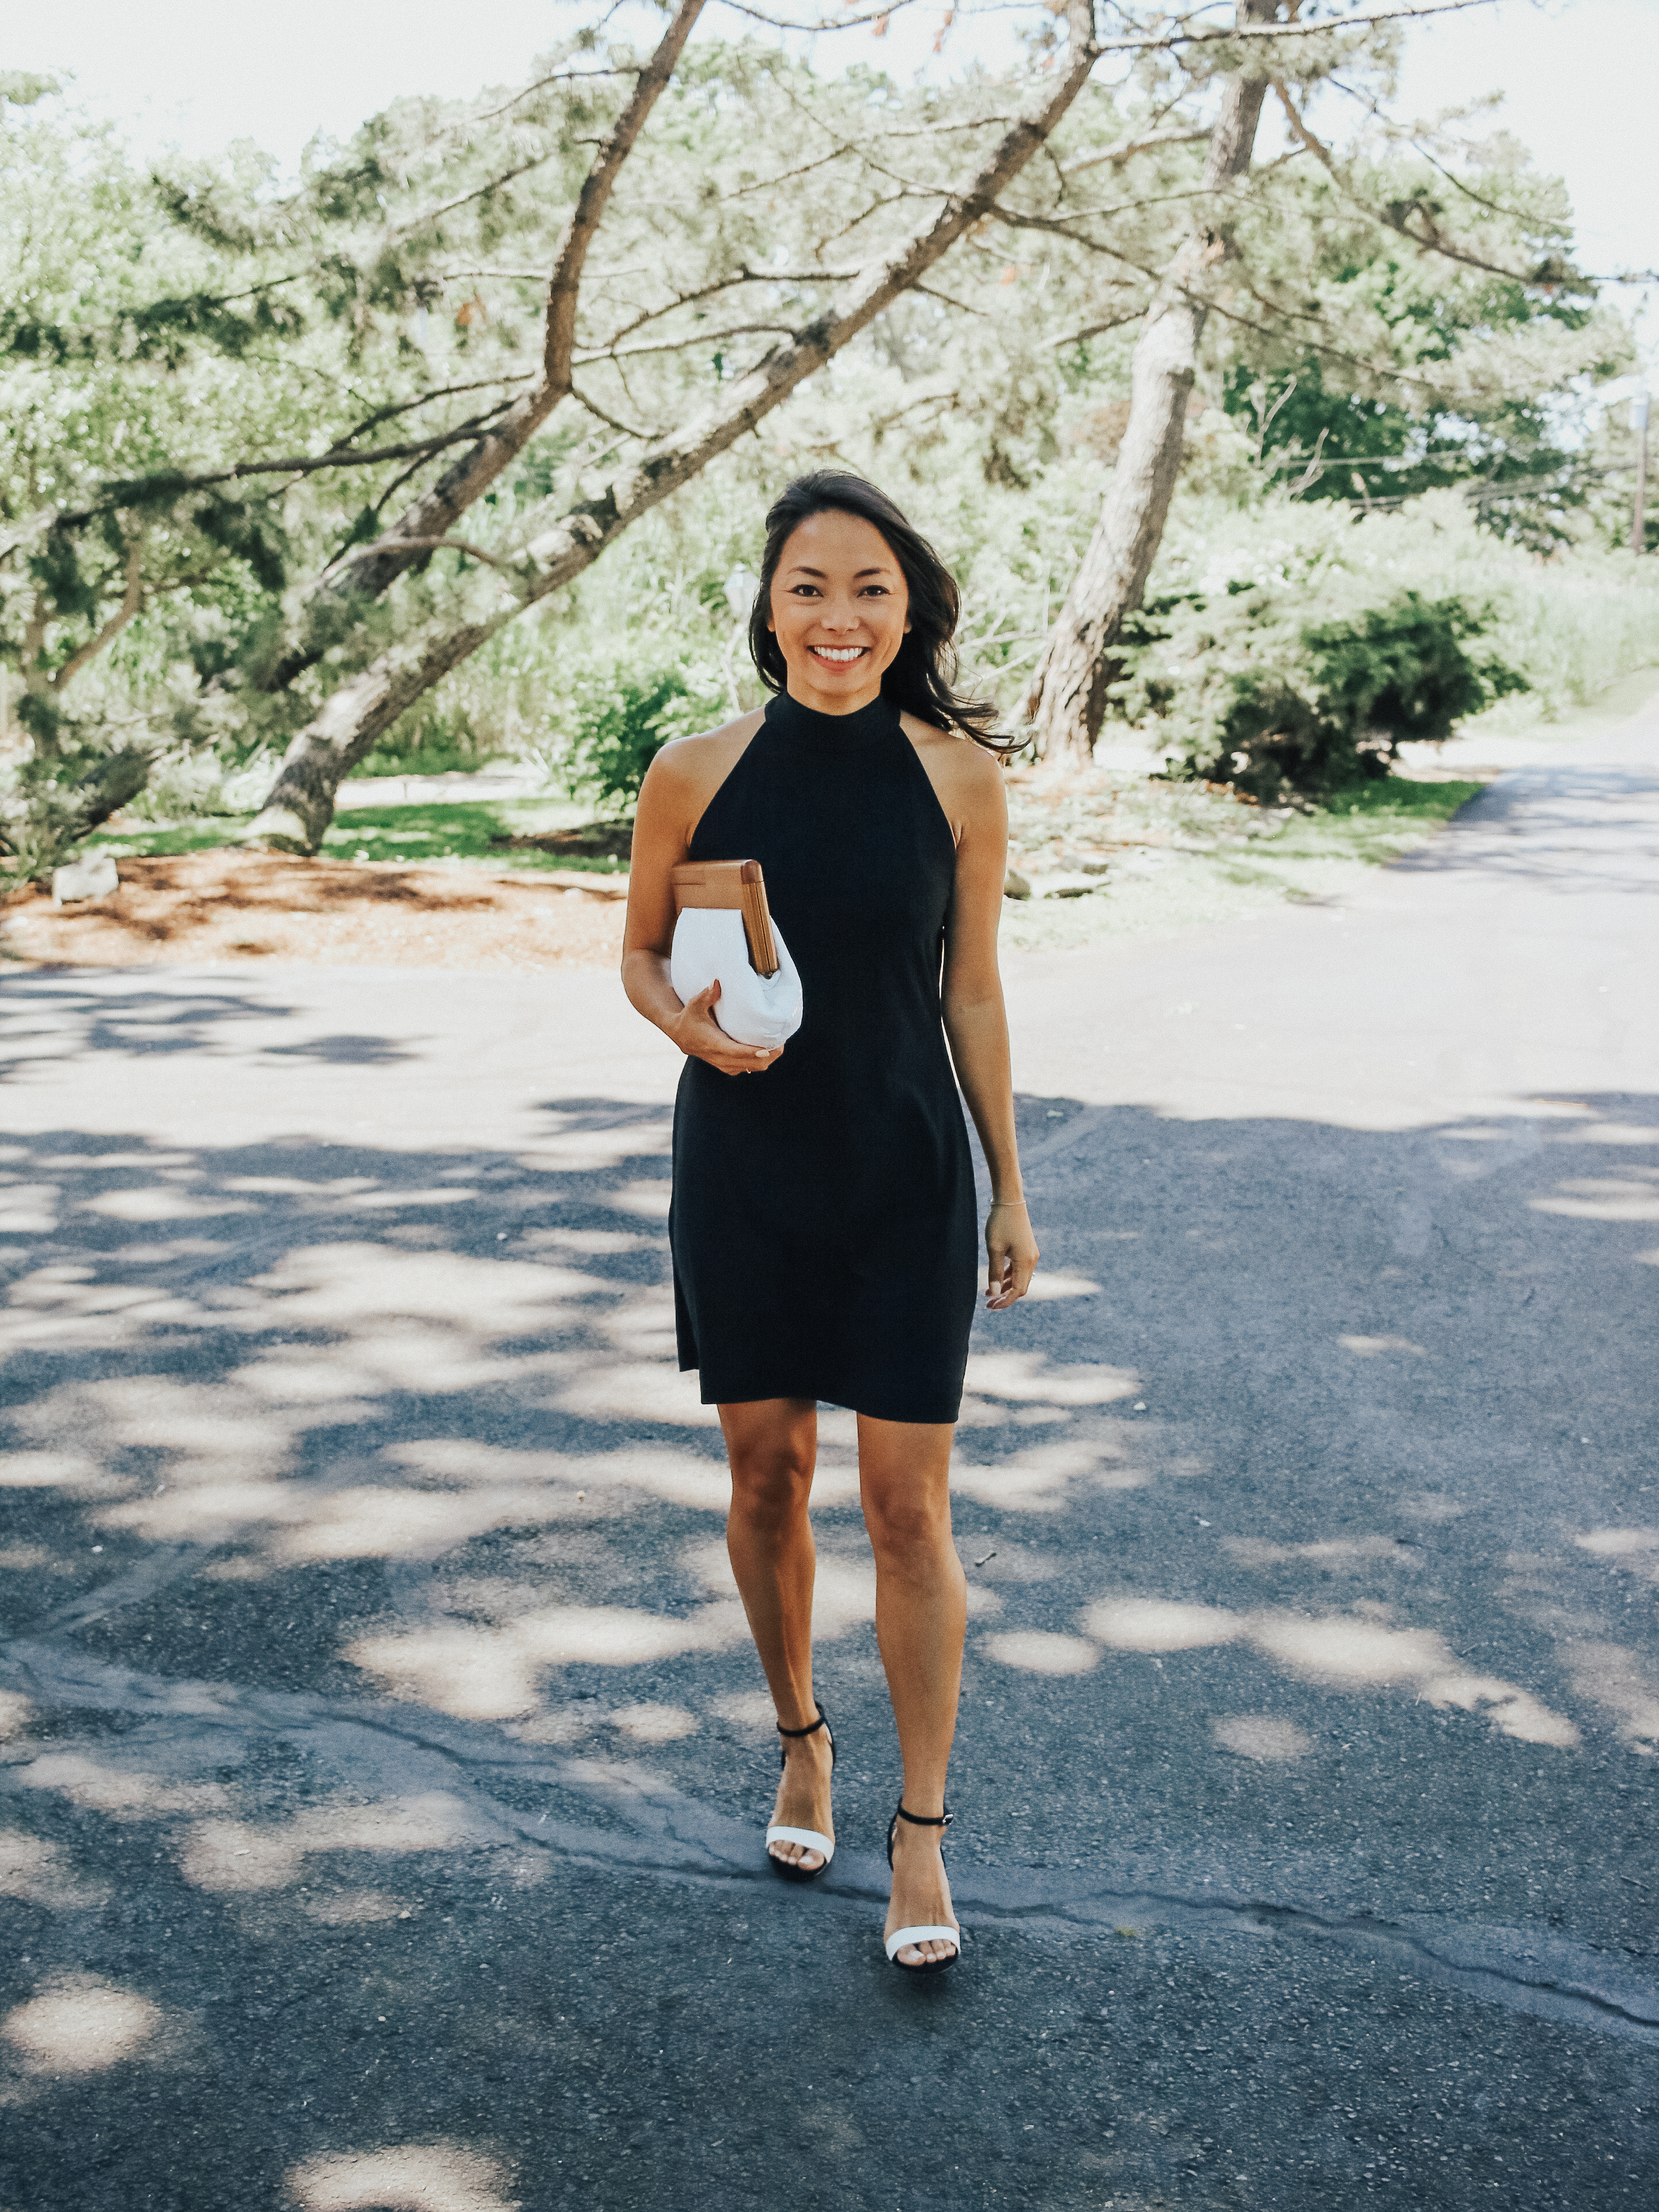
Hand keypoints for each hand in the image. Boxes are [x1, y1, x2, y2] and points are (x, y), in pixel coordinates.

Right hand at [668, 980, 784, 1077]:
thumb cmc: (689, 1017)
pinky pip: (748, 1068)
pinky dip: (759, 1061)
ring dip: (766, 1060)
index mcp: (712, 1044)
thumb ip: (707, 995)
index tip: (767, 1049)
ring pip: (751, 1068)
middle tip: (781, 1042)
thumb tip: (717, 983)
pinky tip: (768, 1049)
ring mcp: (724, 1065)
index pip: (734, 1052)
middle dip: (767, 1056)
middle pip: (748, 1064)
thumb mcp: (695, 1004)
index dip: (751, 1052)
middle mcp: (719, 1058)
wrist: (680, 1035)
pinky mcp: (728, 1067)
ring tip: (778, 1045)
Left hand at [985, 1200, 1038, 1308]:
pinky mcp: (1027, 1249)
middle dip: (1005, 1296)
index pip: (1018, 1291)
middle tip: (988, 1303)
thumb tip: (993, 1293)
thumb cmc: (1000, 1223)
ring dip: (1005, 1286)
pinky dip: (1008, 1275)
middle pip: (1020, 1286)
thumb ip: (994, 1272)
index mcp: (1025, 1262)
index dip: (1005, 1301)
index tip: (990, 1307)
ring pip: (1019, 1278)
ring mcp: (1030, 1254)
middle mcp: (1032, 1260)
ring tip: (988, 1292)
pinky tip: (996, 1279)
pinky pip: (1018, 1268)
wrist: (1010, 1201)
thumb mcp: (994, 1249)